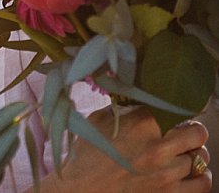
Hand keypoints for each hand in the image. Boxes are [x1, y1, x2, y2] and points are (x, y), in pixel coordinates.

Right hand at [41, 107, 210, 192]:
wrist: (82, 190)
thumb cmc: (86, 156)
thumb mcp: (98, 121)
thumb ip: (123, 108)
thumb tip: (138, 100)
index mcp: (141, 124)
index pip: (175, 109)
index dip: (173, 112)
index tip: (170, 115)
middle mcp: (159, 146)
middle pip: (197, 133)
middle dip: (190, 132)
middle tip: (181, 135)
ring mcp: (168, 172)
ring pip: (201, 157)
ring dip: (192, 154)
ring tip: (181, 155)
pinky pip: (203, 182)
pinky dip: (200, 176)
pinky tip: (188, 173)